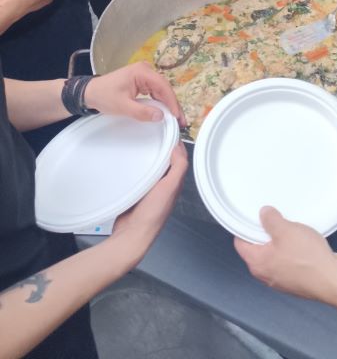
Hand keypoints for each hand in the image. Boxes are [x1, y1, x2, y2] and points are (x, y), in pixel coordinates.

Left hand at [84, 60, 185, 124]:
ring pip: (161, 90)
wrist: (90, 93)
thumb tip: (161, 116)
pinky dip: (160, 102)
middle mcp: (146, 70)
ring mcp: (144, 75)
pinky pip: (155, 91)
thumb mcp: (123, 106)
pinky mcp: (141, 81)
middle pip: (164, 88)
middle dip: (172, 104)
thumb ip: (142, 111)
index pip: (163, 86)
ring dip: (168, 104)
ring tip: (176, 118)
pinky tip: (165, 111)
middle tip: (181, 121)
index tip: (177, 116)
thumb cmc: (104, 96)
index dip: (172, 102)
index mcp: (142, 72)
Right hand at [112, 143, 187, 257]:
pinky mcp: (137, 192)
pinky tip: (130, 161)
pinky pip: (139, 175)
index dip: (175, 142)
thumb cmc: (152, 215)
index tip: (168, 128)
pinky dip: (137, 166)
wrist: (131, 234)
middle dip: (161, 146)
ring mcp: (150, 189)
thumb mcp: (169, 188)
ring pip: (151, 166)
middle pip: (164, 160)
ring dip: (148, 155)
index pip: (178, 157)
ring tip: (141, 142)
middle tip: (153, 132)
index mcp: (174, 182)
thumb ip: (178, 168)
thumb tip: (179, 148)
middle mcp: (164, 185)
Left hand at [235, 207, 336, 301]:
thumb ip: (271, 219)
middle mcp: (265, 275)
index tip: (253, 217)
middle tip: (276, 221)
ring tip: (292, 232)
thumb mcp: (286, 230)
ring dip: (281, 243)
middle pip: (257, 249)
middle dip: (265, 234)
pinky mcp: (294, 281)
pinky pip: (287, 262)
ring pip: (274, 256)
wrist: (331, 280)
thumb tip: (264, 214)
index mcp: (257, 263)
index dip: (244, 227)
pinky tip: (303, 245)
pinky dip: (292, 253)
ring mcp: (280, 280)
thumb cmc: (307, 258)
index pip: (240, 243)